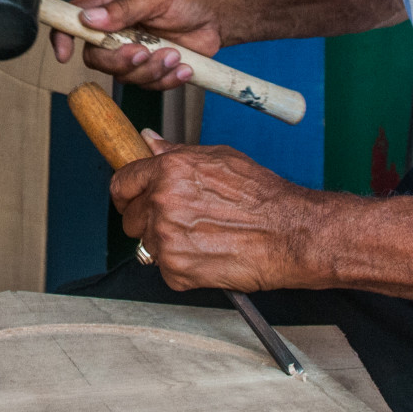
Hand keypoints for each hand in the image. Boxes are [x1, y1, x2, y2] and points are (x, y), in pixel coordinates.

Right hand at [49, 0, 225, 90]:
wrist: (219, 15)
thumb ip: (123, 8)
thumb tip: (89, 18)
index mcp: (111, 4)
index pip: (75, 19)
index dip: (63, 36)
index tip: (64, 54)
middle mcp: (117, 30)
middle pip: (96, 57)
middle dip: (119, 61)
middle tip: (142, 52)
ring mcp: (134, 50)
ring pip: (124, 75)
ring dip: (150, 70)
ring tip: (174, 54)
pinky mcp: (152, 67)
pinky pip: (148, 84)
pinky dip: (167, 78)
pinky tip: (183, 65)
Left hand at [113, 134, 318, 292]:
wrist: (290, 234)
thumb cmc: (263, 196)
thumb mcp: (218, 158)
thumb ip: (175, 152)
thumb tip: (148, 141)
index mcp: (168, 171)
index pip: (122, 183)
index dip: (126, 194)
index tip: (131, 200)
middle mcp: (162, 202)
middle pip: (131, 218)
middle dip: (149, 221)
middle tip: (183, 222)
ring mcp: (166, 238)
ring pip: (148, 245)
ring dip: (169, 244)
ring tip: (204, 237)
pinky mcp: (176, 269)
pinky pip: (166, 269)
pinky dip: (183, 266)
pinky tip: (209, 254)